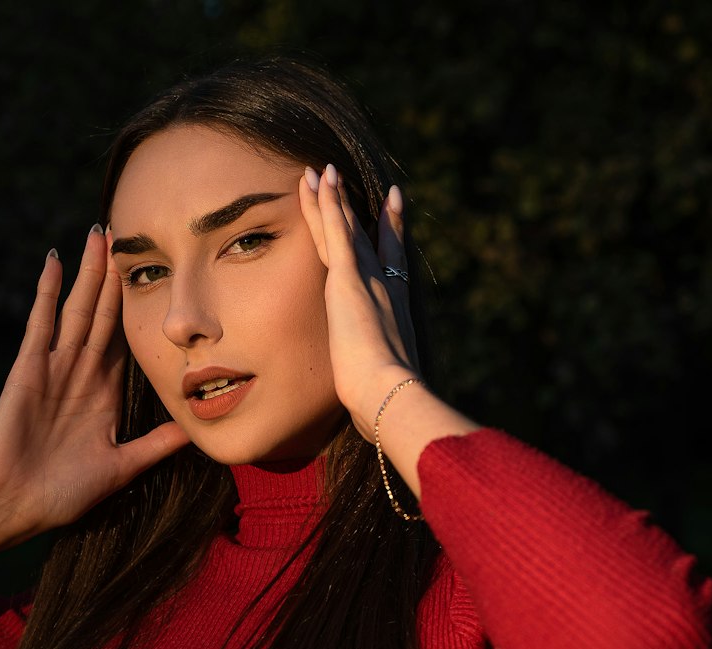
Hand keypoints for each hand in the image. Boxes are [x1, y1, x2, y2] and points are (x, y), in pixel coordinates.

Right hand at [0, 226, 188, 540]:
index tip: (153, 273)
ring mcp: (53, 368)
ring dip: (88, 273)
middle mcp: (79, 374)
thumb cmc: (62, 493)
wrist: (15, 506)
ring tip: (99, 234)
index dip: (137, 307)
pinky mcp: (28, 369)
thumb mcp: (122, 467)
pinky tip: (55, 261)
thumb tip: (196, 432)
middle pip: (102, 313)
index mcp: (102, 394)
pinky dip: (47, 292)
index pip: (124, 340)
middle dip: (114, 276)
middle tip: (126, 233)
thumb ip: (156, 446)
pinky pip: (40, 324)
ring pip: (77, 310)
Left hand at [298, 164, 420, 440]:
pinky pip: (335, 229)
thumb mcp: (385, 391)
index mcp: (393, 312)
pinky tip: (318, 179)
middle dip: (362, 213)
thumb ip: (381, 389)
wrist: (389, 394)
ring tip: (323, 170)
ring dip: (334, 199)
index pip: (390, 267)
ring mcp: (367, 280)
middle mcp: (384, 288)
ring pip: (347, 229)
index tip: (391, 214)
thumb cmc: (389, 402)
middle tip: (359, 185)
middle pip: (371, 241)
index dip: (390, 239)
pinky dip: (328, 203)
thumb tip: (382, 415)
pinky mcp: (348, 278)